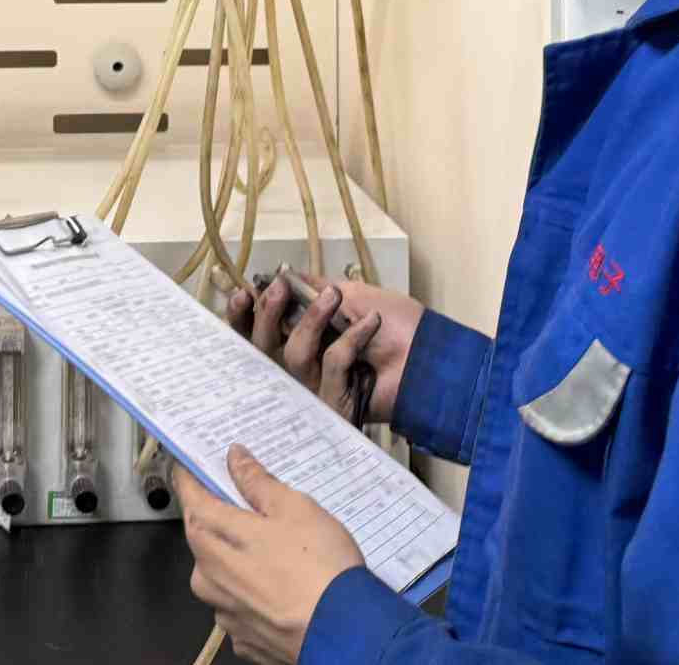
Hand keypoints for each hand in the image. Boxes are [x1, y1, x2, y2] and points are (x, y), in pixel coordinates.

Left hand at [180, 446, 365, 664]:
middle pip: (201, 541)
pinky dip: (249, 596)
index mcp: (216, 539)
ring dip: (232, 562)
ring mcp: (225, 613)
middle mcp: (211, 578)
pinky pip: (237, 608)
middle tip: (237, 508)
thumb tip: (235, 458)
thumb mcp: (293, 508)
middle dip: (213, 522)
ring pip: (217, 578)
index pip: (191, 501)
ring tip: (270, 555)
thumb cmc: (320, 567)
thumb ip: (257, 482)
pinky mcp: (244, 639)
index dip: (188, 482)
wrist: (344, 632)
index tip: (186, 468)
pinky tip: (276, 591)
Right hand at [226, 273, 425, 424]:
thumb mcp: (351, 294)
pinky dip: (350, 339)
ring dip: (311, 321)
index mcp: (305, 339)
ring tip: (335, 299)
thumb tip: (281, 274)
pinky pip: (330, 367)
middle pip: (262, 349)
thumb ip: (313, 288)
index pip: (260, 331)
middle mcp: (306, 366)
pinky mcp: (337, 404)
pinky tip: (372, 324)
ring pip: (292, 357)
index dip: (244, 315)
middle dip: (265, 316)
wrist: (434, 352)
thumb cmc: (398, 326)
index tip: (244, 291)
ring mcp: (319, 387)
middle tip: (277, 289)